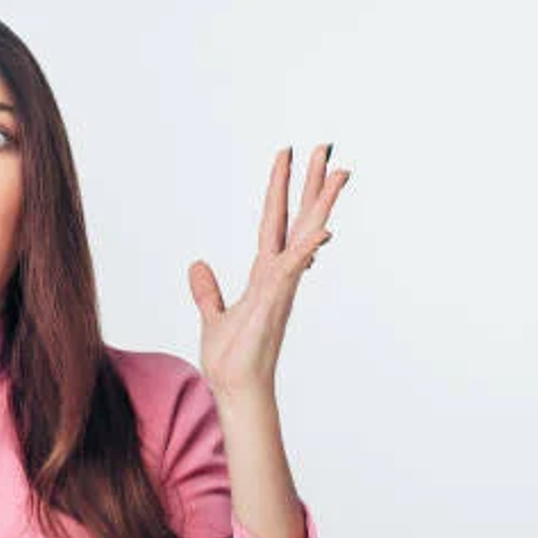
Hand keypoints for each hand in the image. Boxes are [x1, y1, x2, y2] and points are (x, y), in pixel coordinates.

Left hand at [187, 144, 349, 398]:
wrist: (234, 389)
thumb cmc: (231, 359)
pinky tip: (323, 232)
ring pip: (306, 236)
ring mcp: (281, 287)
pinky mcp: (275, 303)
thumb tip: (197, 265)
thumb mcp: (212, 316)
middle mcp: (279, 275)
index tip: (287, 158)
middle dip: (311, 184)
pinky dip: (307, 251)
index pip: (274, 223)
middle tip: (326, 147)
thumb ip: (207, 291)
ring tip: (340, 171)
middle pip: (299, 220)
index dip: (279, 190)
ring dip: (321, 205)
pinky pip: (294, 271)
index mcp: (264, 275)